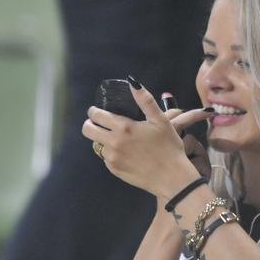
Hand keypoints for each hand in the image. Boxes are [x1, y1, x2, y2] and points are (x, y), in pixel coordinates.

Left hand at [82, 83, 210, 198]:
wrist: (172, 177)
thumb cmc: (169, 147)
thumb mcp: (161, 120)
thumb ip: (145, 100)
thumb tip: (133, 82)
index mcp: (123, 127)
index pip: (95, 115)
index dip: (94, 111)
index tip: (98, 111)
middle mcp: (113, 143)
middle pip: (88, 130)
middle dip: (91, 124)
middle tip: (100, 123)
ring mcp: (112, 158)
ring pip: (96, 144)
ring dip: (103, 139)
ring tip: (118, 138)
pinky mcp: (115, 170)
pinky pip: (105, 158)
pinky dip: (111, 153)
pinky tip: (126, 152)